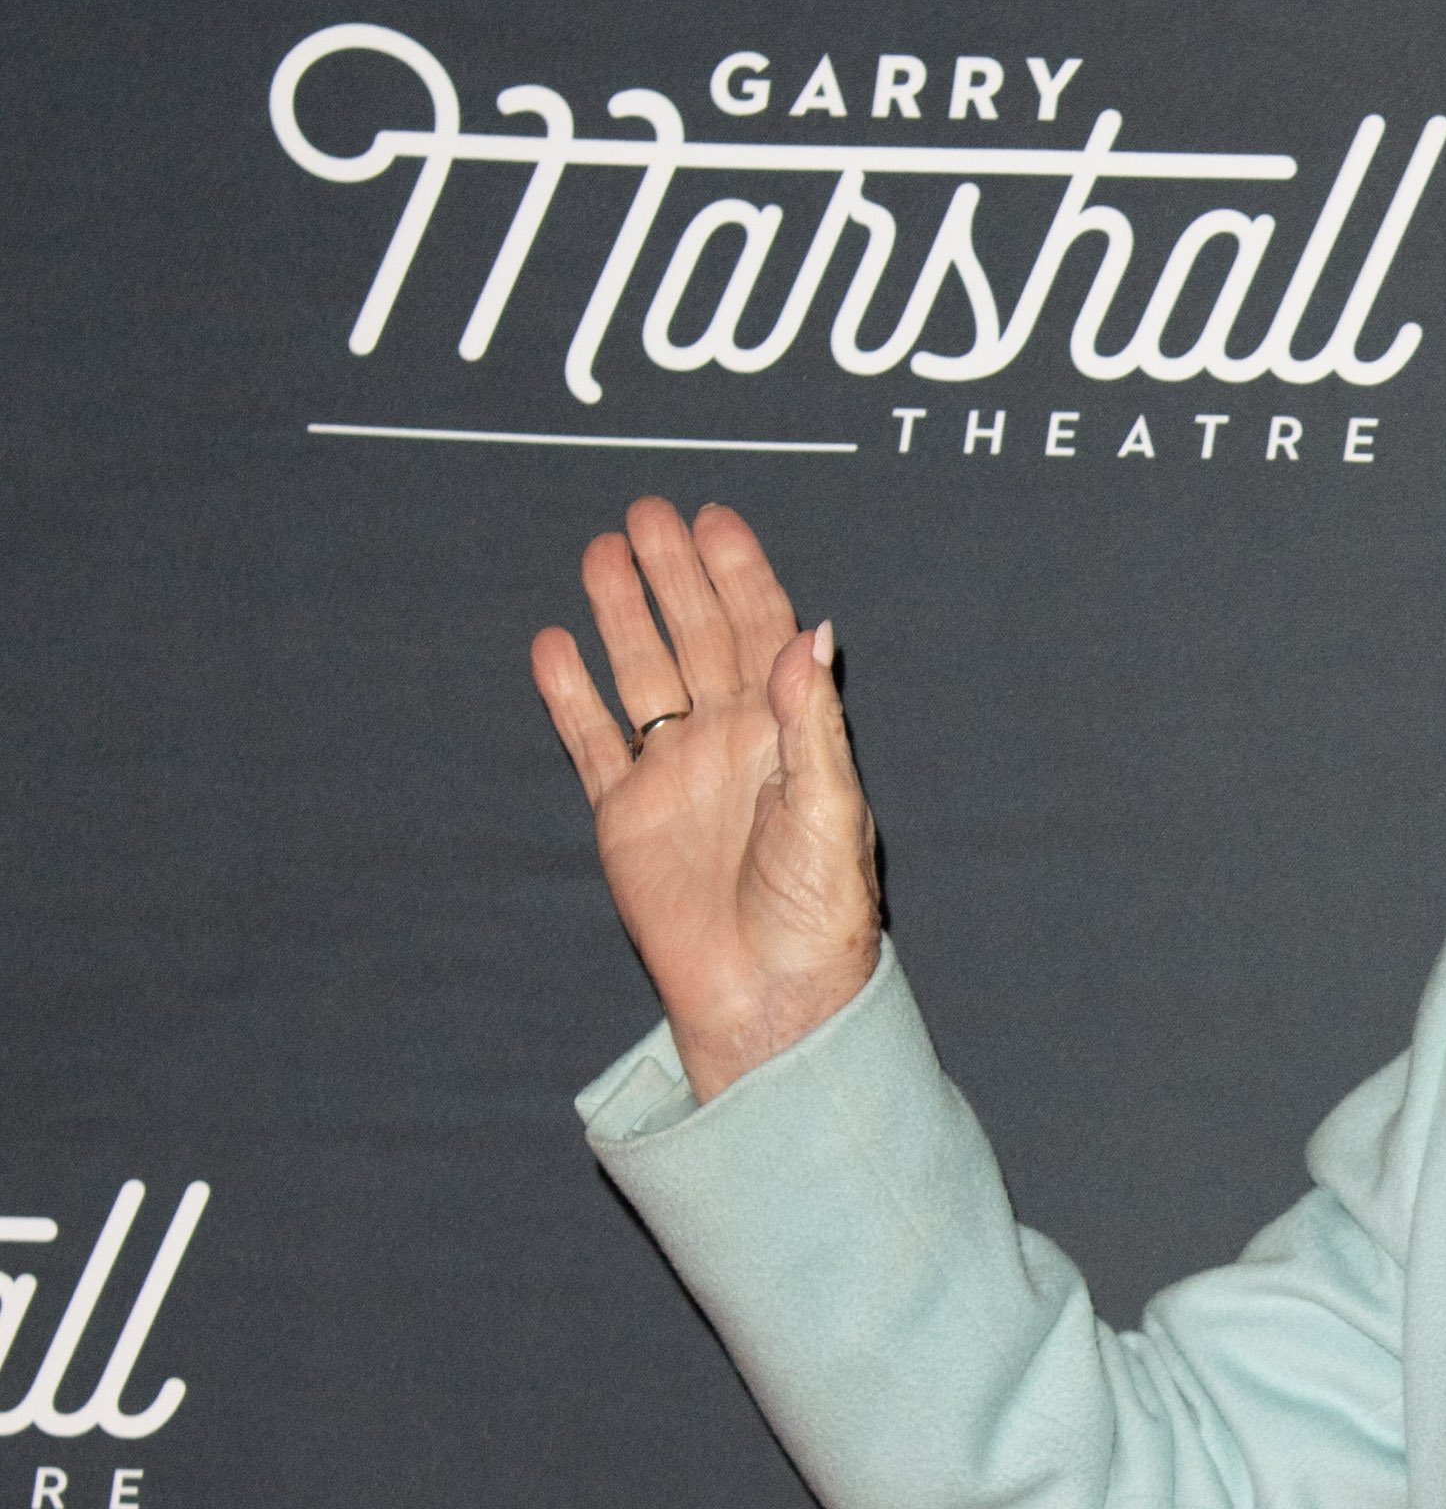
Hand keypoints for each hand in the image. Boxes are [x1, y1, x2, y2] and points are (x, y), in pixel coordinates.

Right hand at [532, 496, 881, 1102]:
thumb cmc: (817, 914)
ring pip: (643, 674)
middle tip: (647, 512)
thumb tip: (811, 630)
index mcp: (785, 735)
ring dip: (623, 614)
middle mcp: (729, 744)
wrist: (769, 996)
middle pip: (697, 636)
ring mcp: (675, 776)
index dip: (739, 574)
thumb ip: (811, 721)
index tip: (715, 519)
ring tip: (600, 551)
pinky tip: (554, 646)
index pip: (761, 632)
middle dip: (674, 574)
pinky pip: (593, 742)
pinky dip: (571, 696)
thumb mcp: (828, 810)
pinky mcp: (627, 817)